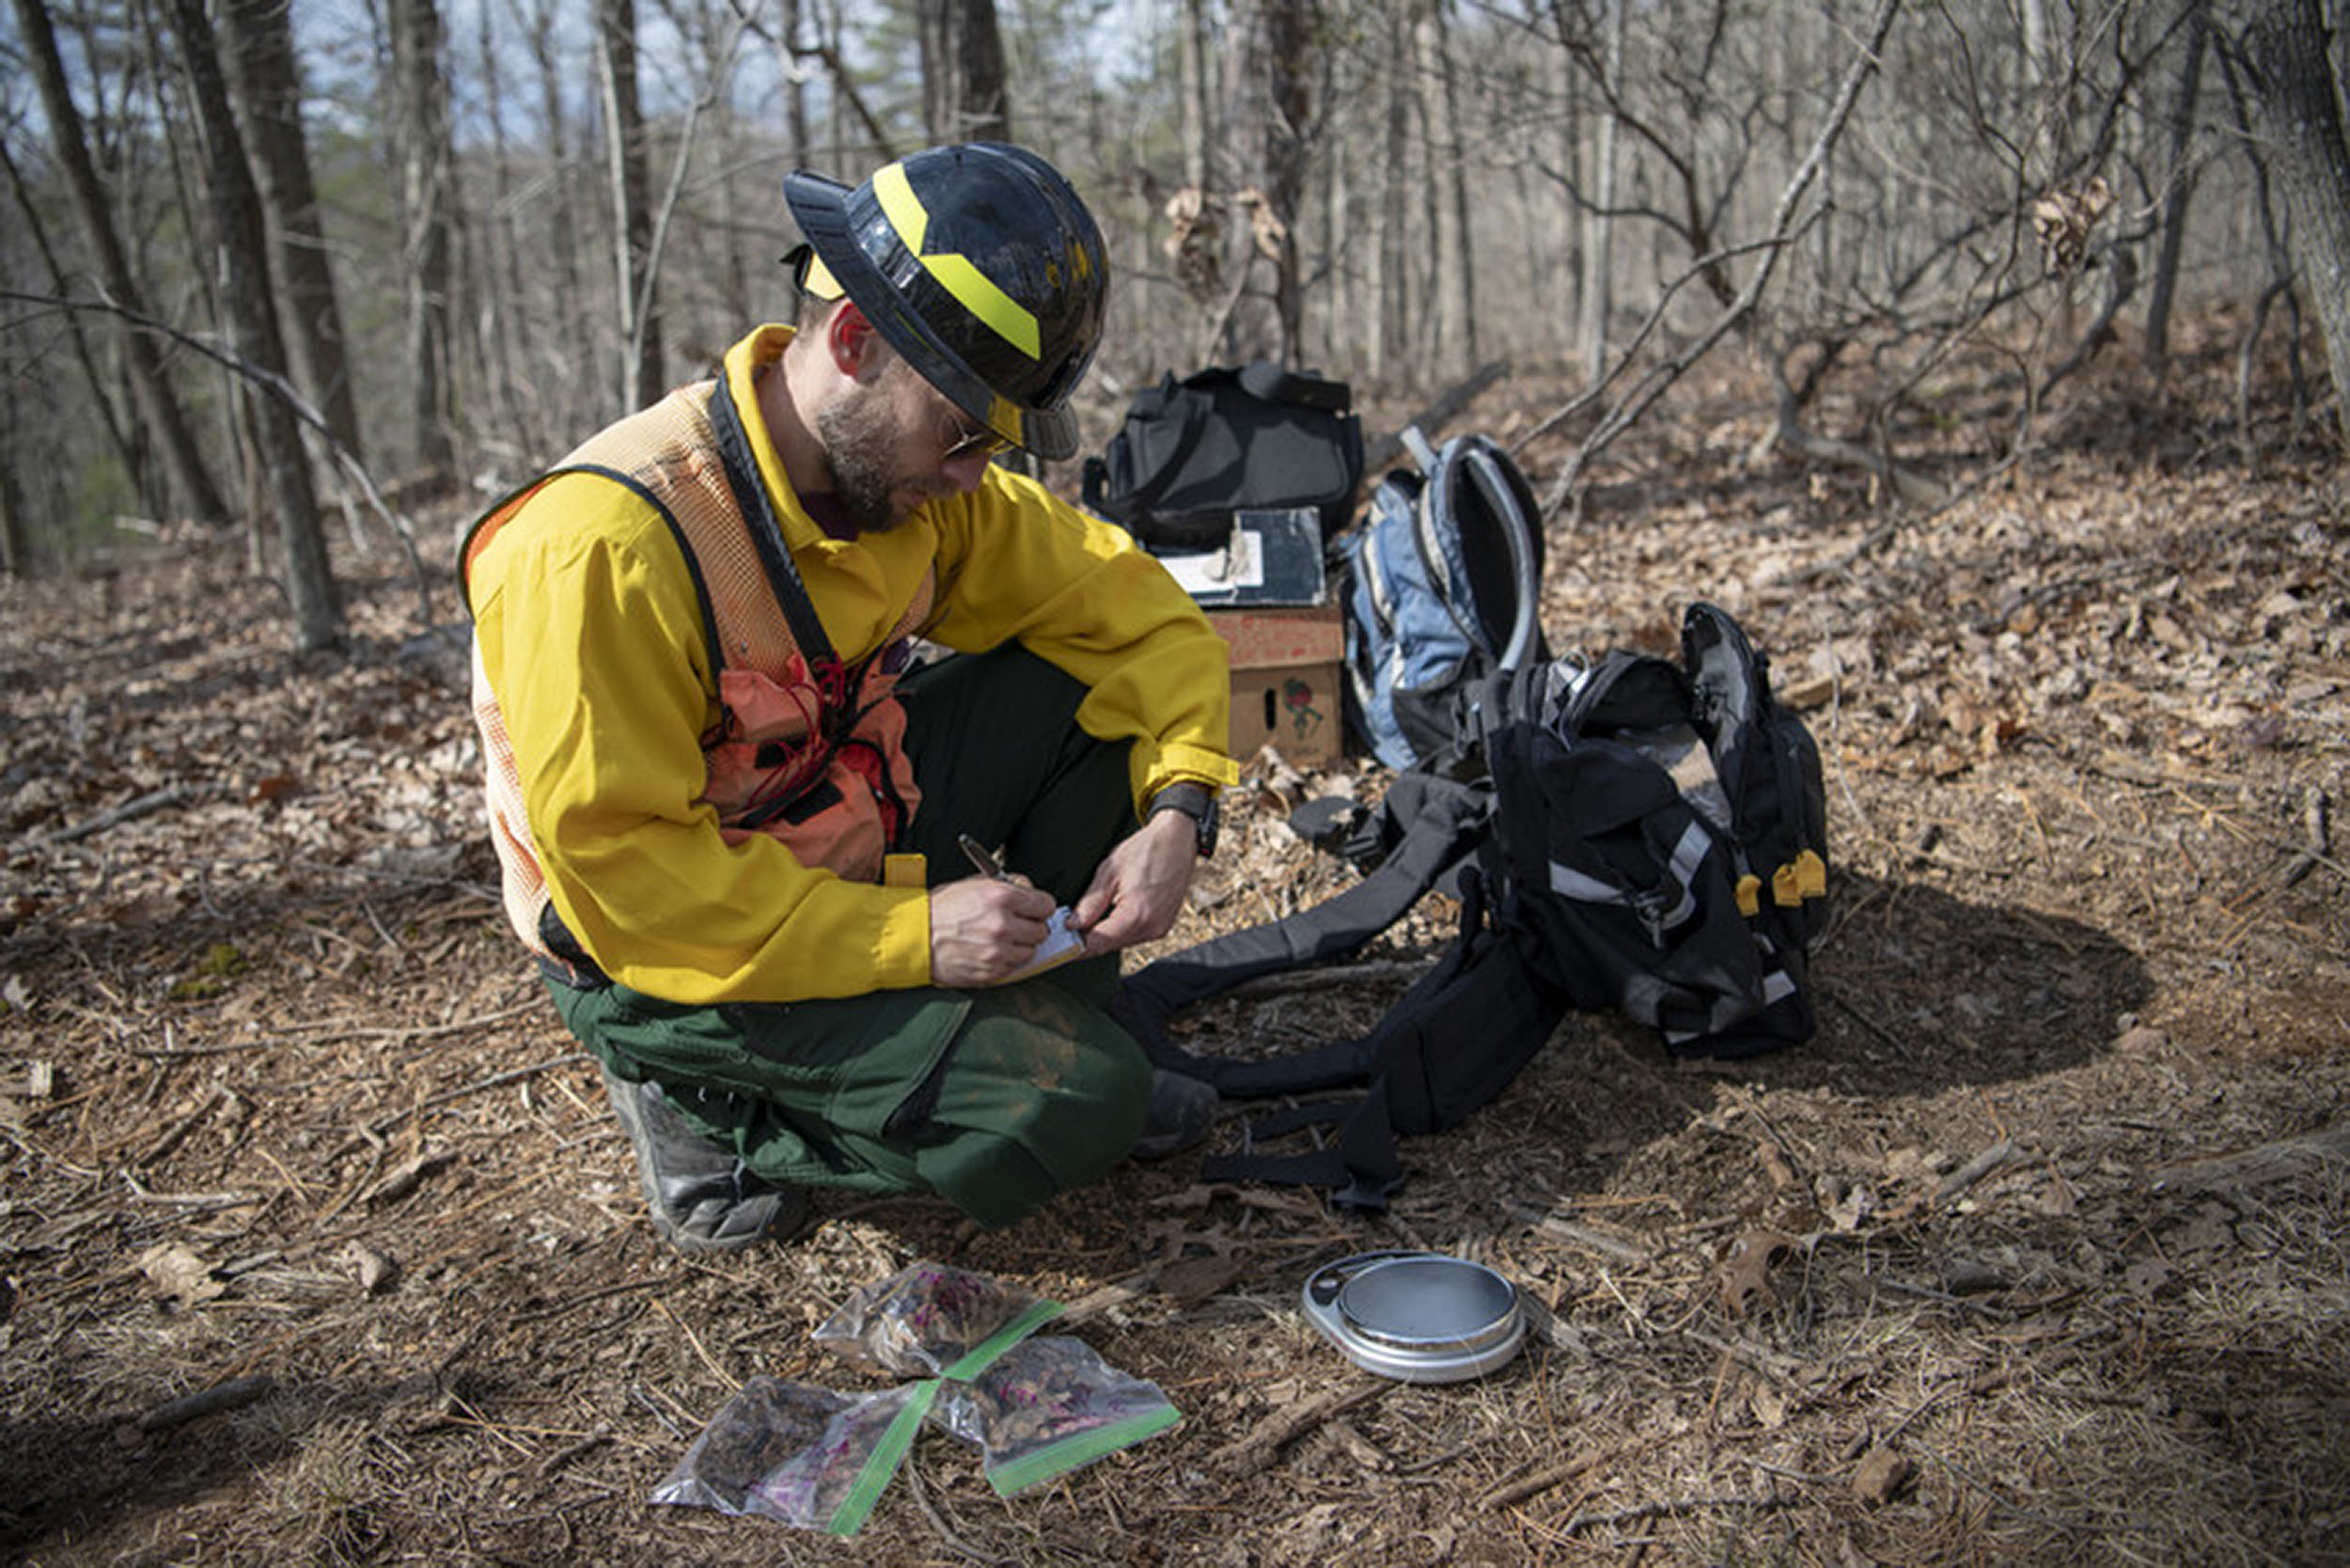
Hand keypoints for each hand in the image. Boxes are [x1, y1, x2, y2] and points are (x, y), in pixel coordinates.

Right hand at [930, 875, 1057, 987]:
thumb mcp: (973, 884)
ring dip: (1019, 946)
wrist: (915, 937)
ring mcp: (998, 950)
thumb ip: (1007, 885)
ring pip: (1030, 951)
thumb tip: (1029, 891)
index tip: (1034, 909)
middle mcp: (1003, 924)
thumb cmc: (941, 909)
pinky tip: (989, 951)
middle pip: (1041, 930)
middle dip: (1031, 927)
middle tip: (1016, 925)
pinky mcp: (992, 971)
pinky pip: (1014, 966)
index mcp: (1001, 896)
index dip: (1040, 906)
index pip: (1046, 904)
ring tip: (999, 939)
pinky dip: (1006, 960)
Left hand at [1068, 809, 1197, 953]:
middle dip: (1088, 938)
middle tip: (1070, 924)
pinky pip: (1134, 935)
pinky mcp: (1163, 926)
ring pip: (1121, 942)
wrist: (1177, 840)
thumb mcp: (1109, 872)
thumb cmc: (1146, 850)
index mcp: (1137, 915)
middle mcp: (1152, 927)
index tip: (1060, 944)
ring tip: (1094, 912)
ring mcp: (1160, 928)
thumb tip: (1073, 925)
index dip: (1076, 945)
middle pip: (1109, 945)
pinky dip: (1120, 928)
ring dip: (1104, 933)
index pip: (1098, 944)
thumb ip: (1090, 903)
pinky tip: (1113, 910)